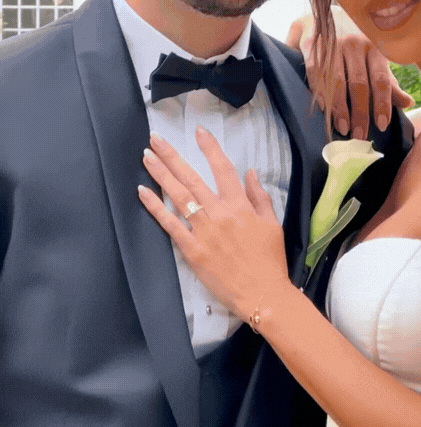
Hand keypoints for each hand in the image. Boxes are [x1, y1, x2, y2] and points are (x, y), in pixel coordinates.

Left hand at [138, 129, 289, 319]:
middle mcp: (220, 214)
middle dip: (172, 156)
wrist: (263, 295)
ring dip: (160, 174)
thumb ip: (259, 197)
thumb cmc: (270, 261)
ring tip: (146, 157)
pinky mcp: (192, 250)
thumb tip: (250, 173)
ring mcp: (204, 231)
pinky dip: (155, 207)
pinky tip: (143, 192)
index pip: (223, 169)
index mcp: (241, 206)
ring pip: (178, 196)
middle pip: (192, 178)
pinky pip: (170, 224)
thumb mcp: (272, 224)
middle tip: (155, 138)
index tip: (198, 131)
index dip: (210, 148)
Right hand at [287, 10, 412, 138]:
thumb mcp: (375, 58)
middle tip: (361, 135)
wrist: (324, 12)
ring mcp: (333, 43)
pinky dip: (320, 93)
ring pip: (338, 81)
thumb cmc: (355, 42)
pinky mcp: (312, 45)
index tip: (382, 125)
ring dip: (340, 108)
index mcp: (374, 47)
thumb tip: (408, 103)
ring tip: (344, 129)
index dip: (382, 103)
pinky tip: (325, 110)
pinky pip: (316, 73)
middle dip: (360, 112)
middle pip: (359, 84)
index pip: (381, 79)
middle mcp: (355, 44)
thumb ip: (388, 81)